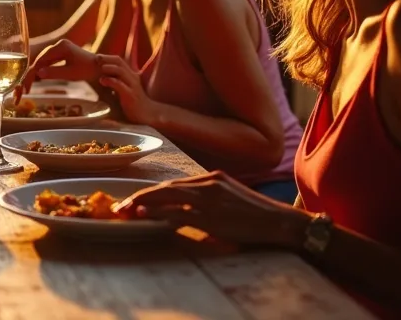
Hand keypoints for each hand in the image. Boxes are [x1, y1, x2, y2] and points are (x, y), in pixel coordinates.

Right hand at [20, 40, 100, 101]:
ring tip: (28, 85)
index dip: (32, 73)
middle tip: (25, 88)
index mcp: (61, 47)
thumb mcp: (70, 73)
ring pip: (43, 60)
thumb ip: (54, 73)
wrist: (100, 66)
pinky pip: (48, 61)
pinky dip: (43, 69)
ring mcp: (60, 48)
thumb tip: (38, 73)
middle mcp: (58, 44)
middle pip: (40, 59)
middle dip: (31, 73)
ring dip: (36, 72)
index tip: (27, 86)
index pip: (41, 60)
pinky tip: (37, 78)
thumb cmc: (87, 70)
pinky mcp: (61, 52)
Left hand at [94, 54, 158, 124]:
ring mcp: (132, 86)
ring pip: (120, 71)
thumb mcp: (124, 90)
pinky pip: (120, 85)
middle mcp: (132, 78)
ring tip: (98, 66)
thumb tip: (101, 79)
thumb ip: (116, 83)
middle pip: (119, 62)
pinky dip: (110, 81)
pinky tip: (102, 80)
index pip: (119, 61)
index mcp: (130, 75)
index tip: (96, 58)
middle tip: (95, 58)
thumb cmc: (133, 104)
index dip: (108, 58)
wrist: (147, 115)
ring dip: (109, 67)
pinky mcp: (130, 95)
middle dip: (107, 58)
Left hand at [113, 171, 309, 247]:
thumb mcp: (230, 200)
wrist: (281, 223)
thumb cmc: (257, 217)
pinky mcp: (212, 215)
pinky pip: (179, 212)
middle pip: (167, 187)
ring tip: (124, 209)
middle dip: (141, 195)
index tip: (134, 199)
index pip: (175, 183)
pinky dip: (159, 212)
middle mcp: (209, 183)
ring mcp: (210, 198)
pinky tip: (143, 213)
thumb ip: (207, 202)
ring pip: (168, 196)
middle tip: (119, 205)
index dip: (152, 192)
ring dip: (143, 202)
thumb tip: (183, 212)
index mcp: (213, 178)